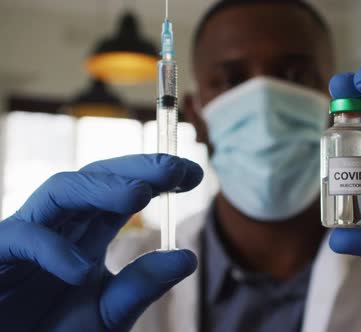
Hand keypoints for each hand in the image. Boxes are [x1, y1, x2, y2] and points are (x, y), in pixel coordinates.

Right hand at [0, 154, 202, 331]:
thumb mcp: (108, 316)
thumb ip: (141, 287)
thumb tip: (187, 257)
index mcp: (88, 235)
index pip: (125, 193)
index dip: (158, 177)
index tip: (195, 174)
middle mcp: (61, 227)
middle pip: (97, 178)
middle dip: (137, 168)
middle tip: (175, 168)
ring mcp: (28, 237)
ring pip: (61, 190)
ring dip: (101, 188)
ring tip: (139, 195)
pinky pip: (22, 238)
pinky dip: (50, 249)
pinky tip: (78, 271)